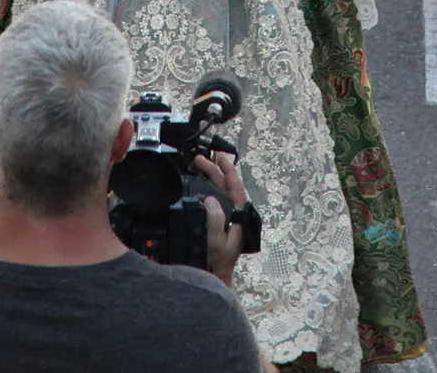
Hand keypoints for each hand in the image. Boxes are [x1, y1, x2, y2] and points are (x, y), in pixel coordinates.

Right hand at [192, 150, 250, 285]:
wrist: (214, 280)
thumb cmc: (217, 265)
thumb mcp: (216, 242)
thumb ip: (215, 221)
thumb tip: (211, 200)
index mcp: (238, 217)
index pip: (236, 187)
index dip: (228, 170)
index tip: (221, 157)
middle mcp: (233, 216)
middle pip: (226, 186)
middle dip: (214, 170)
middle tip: (200, 159)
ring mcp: (226, 219)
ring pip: (219, 191)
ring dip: (210, 177)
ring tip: (199, 165)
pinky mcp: (217, 223)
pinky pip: (213, 200)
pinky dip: (206, 188)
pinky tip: (199, 184)